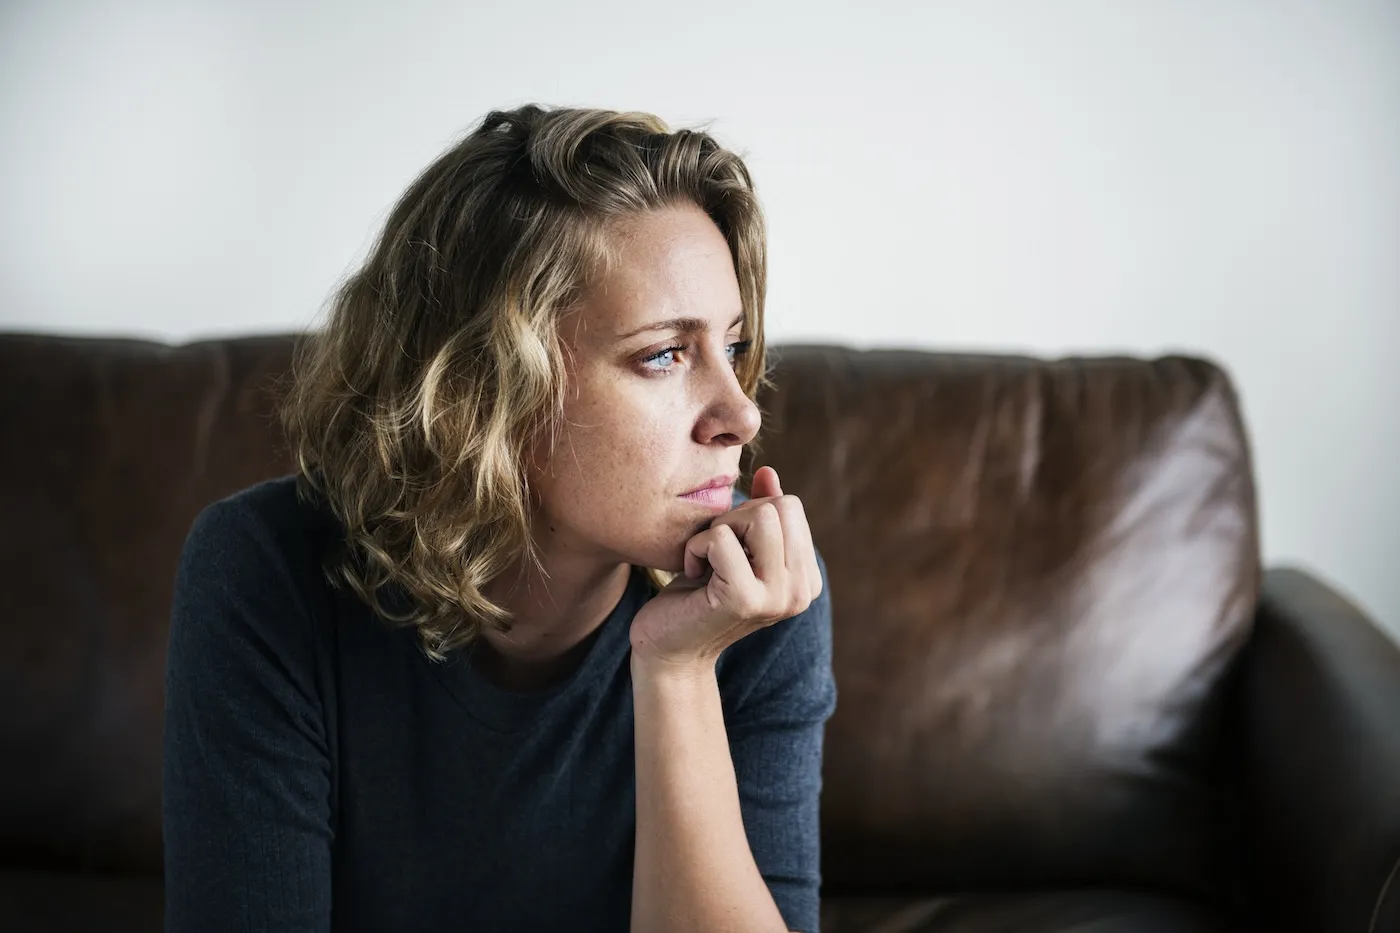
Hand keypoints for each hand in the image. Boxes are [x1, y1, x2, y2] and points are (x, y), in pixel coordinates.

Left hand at [629, 466, 821, 668]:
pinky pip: (721, 538)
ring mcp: (778, 598)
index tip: (730, 548)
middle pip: (780, 506)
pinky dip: (696, 547)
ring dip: (720, 529)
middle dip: (737, 516)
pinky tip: (693, 575)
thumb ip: (759, 513)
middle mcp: (802, 591)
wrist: (669, 648)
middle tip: (715, 552)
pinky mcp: (745, 600)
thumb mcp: (735, 547)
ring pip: (760, 516)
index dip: (750, 514)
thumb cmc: (698, 594)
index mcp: (807, 579)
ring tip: (707, 560)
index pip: (791, 506)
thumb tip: (768, 473)